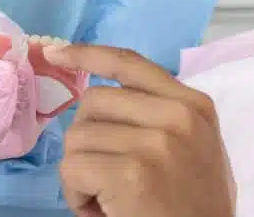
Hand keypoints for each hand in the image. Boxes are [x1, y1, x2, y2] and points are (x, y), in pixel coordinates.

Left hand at [47, 44, 235, 216]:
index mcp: (194, 104)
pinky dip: (76, 195)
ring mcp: (156, 142)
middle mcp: (178, 115)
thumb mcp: (195, 146)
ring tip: (107, 198)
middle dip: (86, 137)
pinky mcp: (132, 172)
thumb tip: (100, 100)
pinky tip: (100, 210)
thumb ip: (162, 116)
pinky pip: (73, 169)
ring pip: (78, 136)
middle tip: (104, 174)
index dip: (88, 54)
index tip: (56, 53)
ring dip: (81, 173)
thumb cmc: (197, 206)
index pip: (130, 62)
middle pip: (94, 101)